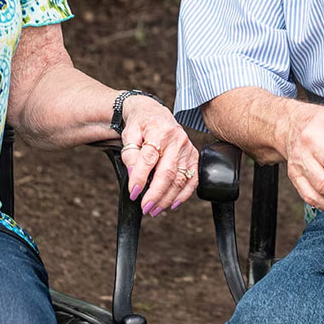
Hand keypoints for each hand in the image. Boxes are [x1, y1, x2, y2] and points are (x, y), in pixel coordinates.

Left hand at [117, 96, 198, 215]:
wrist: (154, 113)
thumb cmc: (140, 124)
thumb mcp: (129, 135)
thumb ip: (130, 155)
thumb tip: (134, 177)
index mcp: (159, 131)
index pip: (149, 158)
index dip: (140, 178)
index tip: (133, 193)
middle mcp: (177, 140)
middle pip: (167, 172)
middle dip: (156, 194)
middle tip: (145, 208)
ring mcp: (188, 149)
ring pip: (180, 179)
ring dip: (167, 198)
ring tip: (154, 210)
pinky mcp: (194, 156)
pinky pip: (193, 179)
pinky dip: (184, 194)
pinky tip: (172, 204)